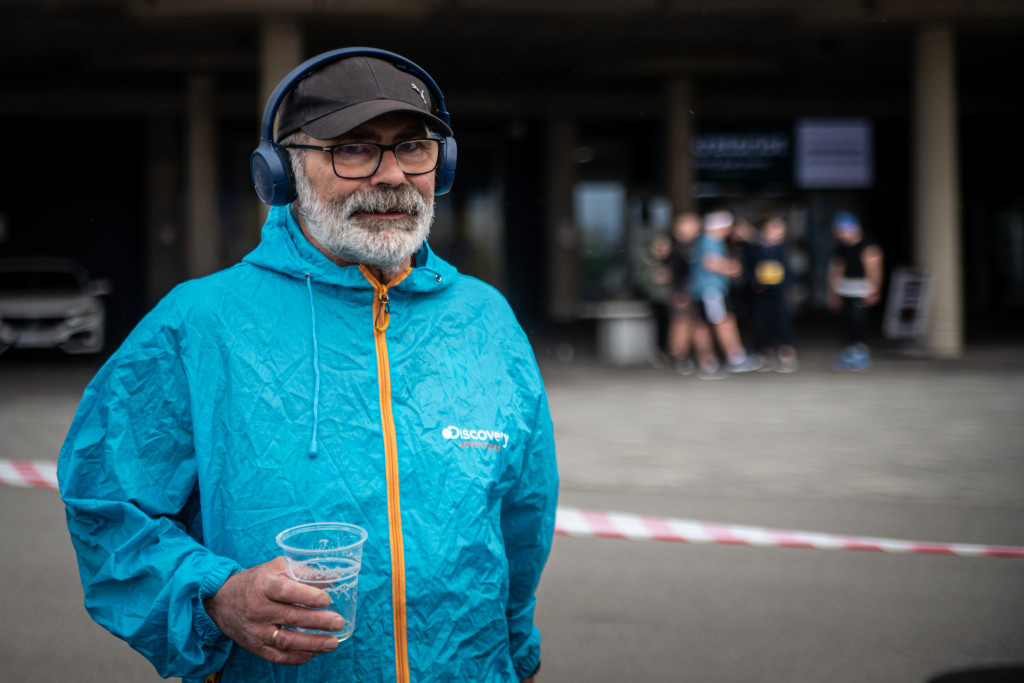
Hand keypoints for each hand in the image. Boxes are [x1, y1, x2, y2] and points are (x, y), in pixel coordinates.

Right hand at [203, 557, 341, 664]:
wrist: (220, 600)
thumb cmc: (256, 581)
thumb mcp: (275, 568)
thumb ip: (302, 572)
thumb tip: (333, 578)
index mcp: (264, 586)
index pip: (286, 591)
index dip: (307, 596)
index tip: (327, 599)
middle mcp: (259, 609)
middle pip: (290, 617)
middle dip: (317, 621)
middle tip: (338, 622)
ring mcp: (256, 630)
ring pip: (286, 641)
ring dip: (312, 644)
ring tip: (333, 643)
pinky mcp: (255, 646)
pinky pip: (277, 656)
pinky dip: (297, 657)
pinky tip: (314, 652)